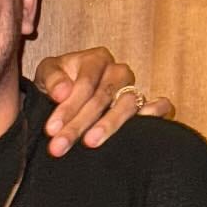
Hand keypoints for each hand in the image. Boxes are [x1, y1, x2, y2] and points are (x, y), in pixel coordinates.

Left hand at [32, 47, 174, 156]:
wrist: (64, 100)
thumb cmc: (57, 86)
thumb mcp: (46, 76)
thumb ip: (52, 79)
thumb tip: (62, 92)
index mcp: (96, 60)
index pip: (85, 83)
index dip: (68, 107)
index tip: (52, 129)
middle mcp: (118, 72)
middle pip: (103, 96)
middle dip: (79, 123)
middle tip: (60, 146)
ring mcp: (134, 89)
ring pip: (128, 103)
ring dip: (109, 124)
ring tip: (90, 143)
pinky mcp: (147, 106)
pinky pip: (161, 106)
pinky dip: (155, 114)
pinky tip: (142, 129)